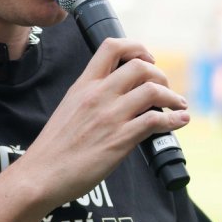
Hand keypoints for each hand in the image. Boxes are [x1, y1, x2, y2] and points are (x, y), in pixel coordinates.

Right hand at [21, 37, 189, 209]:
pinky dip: (174, 119)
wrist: (41, 174)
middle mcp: (98, 95)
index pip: (112, 47)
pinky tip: (180, 121)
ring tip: (179, 105)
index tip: (148, 59)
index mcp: (83, 85)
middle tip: (165, 88)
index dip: (137, 47)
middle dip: (160, 75)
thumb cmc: (54, 148)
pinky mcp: (120, 139)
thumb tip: (115, 99)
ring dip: (173, 97)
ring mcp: (110, 116)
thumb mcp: (69, 109)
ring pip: (153, 91)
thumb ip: (90, 98)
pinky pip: (156, 120)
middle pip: (140, 67)